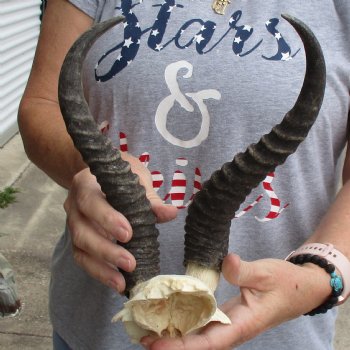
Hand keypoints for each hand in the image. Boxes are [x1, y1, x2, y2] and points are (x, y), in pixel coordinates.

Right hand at [64, 153, 176, 292]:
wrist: (99, 176)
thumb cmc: (119, 176)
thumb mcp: (134, 179)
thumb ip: (149, 198)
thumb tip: (171, 213)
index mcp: (85, 185)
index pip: (91, 202)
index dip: (107, 219)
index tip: (129, 234)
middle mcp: (74, 207)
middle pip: (82, 232)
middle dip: (106, 250)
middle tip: (130, 263)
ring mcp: (73, 225)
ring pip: (80, 250)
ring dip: (101, 268)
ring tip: (122, 283)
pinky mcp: (78, 241)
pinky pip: (83, 259)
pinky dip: (99, 272)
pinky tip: (117, 283)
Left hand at [141, 253, 331, 349]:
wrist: (300, 287)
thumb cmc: (285, 283)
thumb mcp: (266, 273)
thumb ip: (244, 271)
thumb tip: (225, 262)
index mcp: (241, 324)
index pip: (208, 342)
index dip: (181, 346)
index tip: (156, 344)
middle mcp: (231, 328)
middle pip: (197, 344)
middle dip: (170, 342)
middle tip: (140, 334)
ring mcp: (228, 322)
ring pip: (198, 335)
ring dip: (174, 333)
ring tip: (148, 326)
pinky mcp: (226, 314)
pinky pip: (202, 322)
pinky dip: (185, 320)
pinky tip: (170, 313)